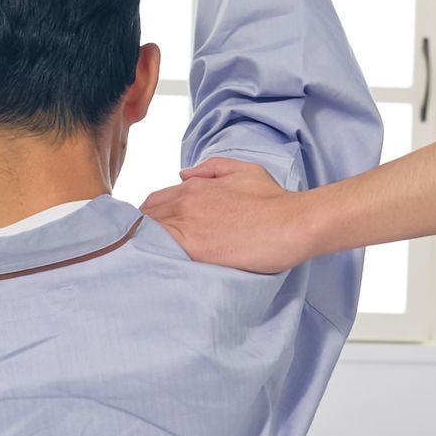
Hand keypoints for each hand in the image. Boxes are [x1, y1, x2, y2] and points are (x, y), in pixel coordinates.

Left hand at [140, 157, 316, 273]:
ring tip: (148, 260)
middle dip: (143, 231)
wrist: (292, 224)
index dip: (150, 217)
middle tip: (146, 248)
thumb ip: (211, 169)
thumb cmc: (274, 200)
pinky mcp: (195, 250)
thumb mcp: (244, 171)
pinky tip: (156, 267)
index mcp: (194, 187)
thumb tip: (183, 175)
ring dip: (146, 246)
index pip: (155, 202)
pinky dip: (156, 258)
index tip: (152, 229)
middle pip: (147, 219)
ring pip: (150, 236)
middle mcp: (186, 204)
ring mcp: (188, 227)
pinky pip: (162, 253)